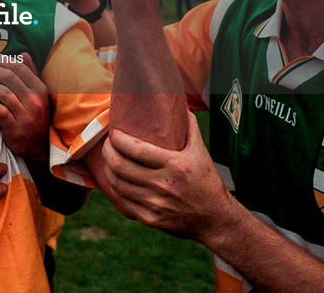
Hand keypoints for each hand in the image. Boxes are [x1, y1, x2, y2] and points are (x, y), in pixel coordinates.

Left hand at [0, 54, 49, 159]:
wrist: (39, 147)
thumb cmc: (34, 116)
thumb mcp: (38, 95)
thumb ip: (31, 74)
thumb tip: (22, 54)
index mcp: (39, 88)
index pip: (18, 67)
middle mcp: (35, 99)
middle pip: (9, 78)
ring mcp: (26, 114)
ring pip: (3, 93)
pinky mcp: (16, 128)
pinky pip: (0, 112)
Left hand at [100, 111, 233, 243]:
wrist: (216, 219)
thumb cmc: (207, 181)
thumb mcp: (201, 152)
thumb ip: (189, 127)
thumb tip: (179, 104)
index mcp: (175, 165)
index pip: (136, 150)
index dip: (118, 139)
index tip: (113, 132)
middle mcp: (163, 185)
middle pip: (121, 166)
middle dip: (107, 151)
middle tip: (107, 144)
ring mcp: (155, 204)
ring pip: (118, 184)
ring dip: (108, 169)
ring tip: (108, 159)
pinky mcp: (151, 219)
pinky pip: (123, 202)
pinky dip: (114, 189)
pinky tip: (114, 179)